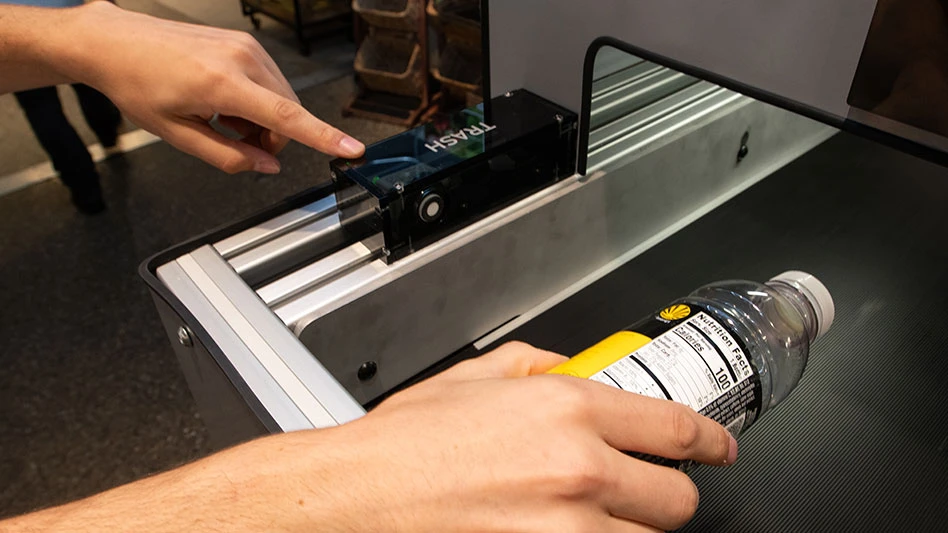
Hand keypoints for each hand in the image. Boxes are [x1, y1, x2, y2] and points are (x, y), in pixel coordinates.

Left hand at [60, 2, 363, 173]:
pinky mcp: (244, 42)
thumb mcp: (178, 134)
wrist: (116, 42)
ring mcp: (245, 46)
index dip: (323, 137)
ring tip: (225, 120)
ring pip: (281, 97)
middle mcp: (241, 58)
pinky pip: (269, 80)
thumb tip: (266, 167)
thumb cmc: (138, 83)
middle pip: (287, 112)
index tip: (352, 148)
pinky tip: (227, 102)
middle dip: (272, 138)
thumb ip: (227, 156)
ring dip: (264, 119)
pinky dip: (257, 100)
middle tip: (239, 144)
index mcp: (222, 84)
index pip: (286, 118)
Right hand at [307, 342, 737, 532]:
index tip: (718, 449)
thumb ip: (536, 364)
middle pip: (678, 499)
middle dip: (666, 495)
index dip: (712, 441)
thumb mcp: (473, 377)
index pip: (677, 428)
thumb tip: (570, 367)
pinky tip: (561, 531)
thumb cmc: (404, 444)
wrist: (357, 498)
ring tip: (586, 517)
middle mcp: (581, 471)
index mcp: (569, 410)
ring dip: (627, 530)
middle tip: (642, 491)